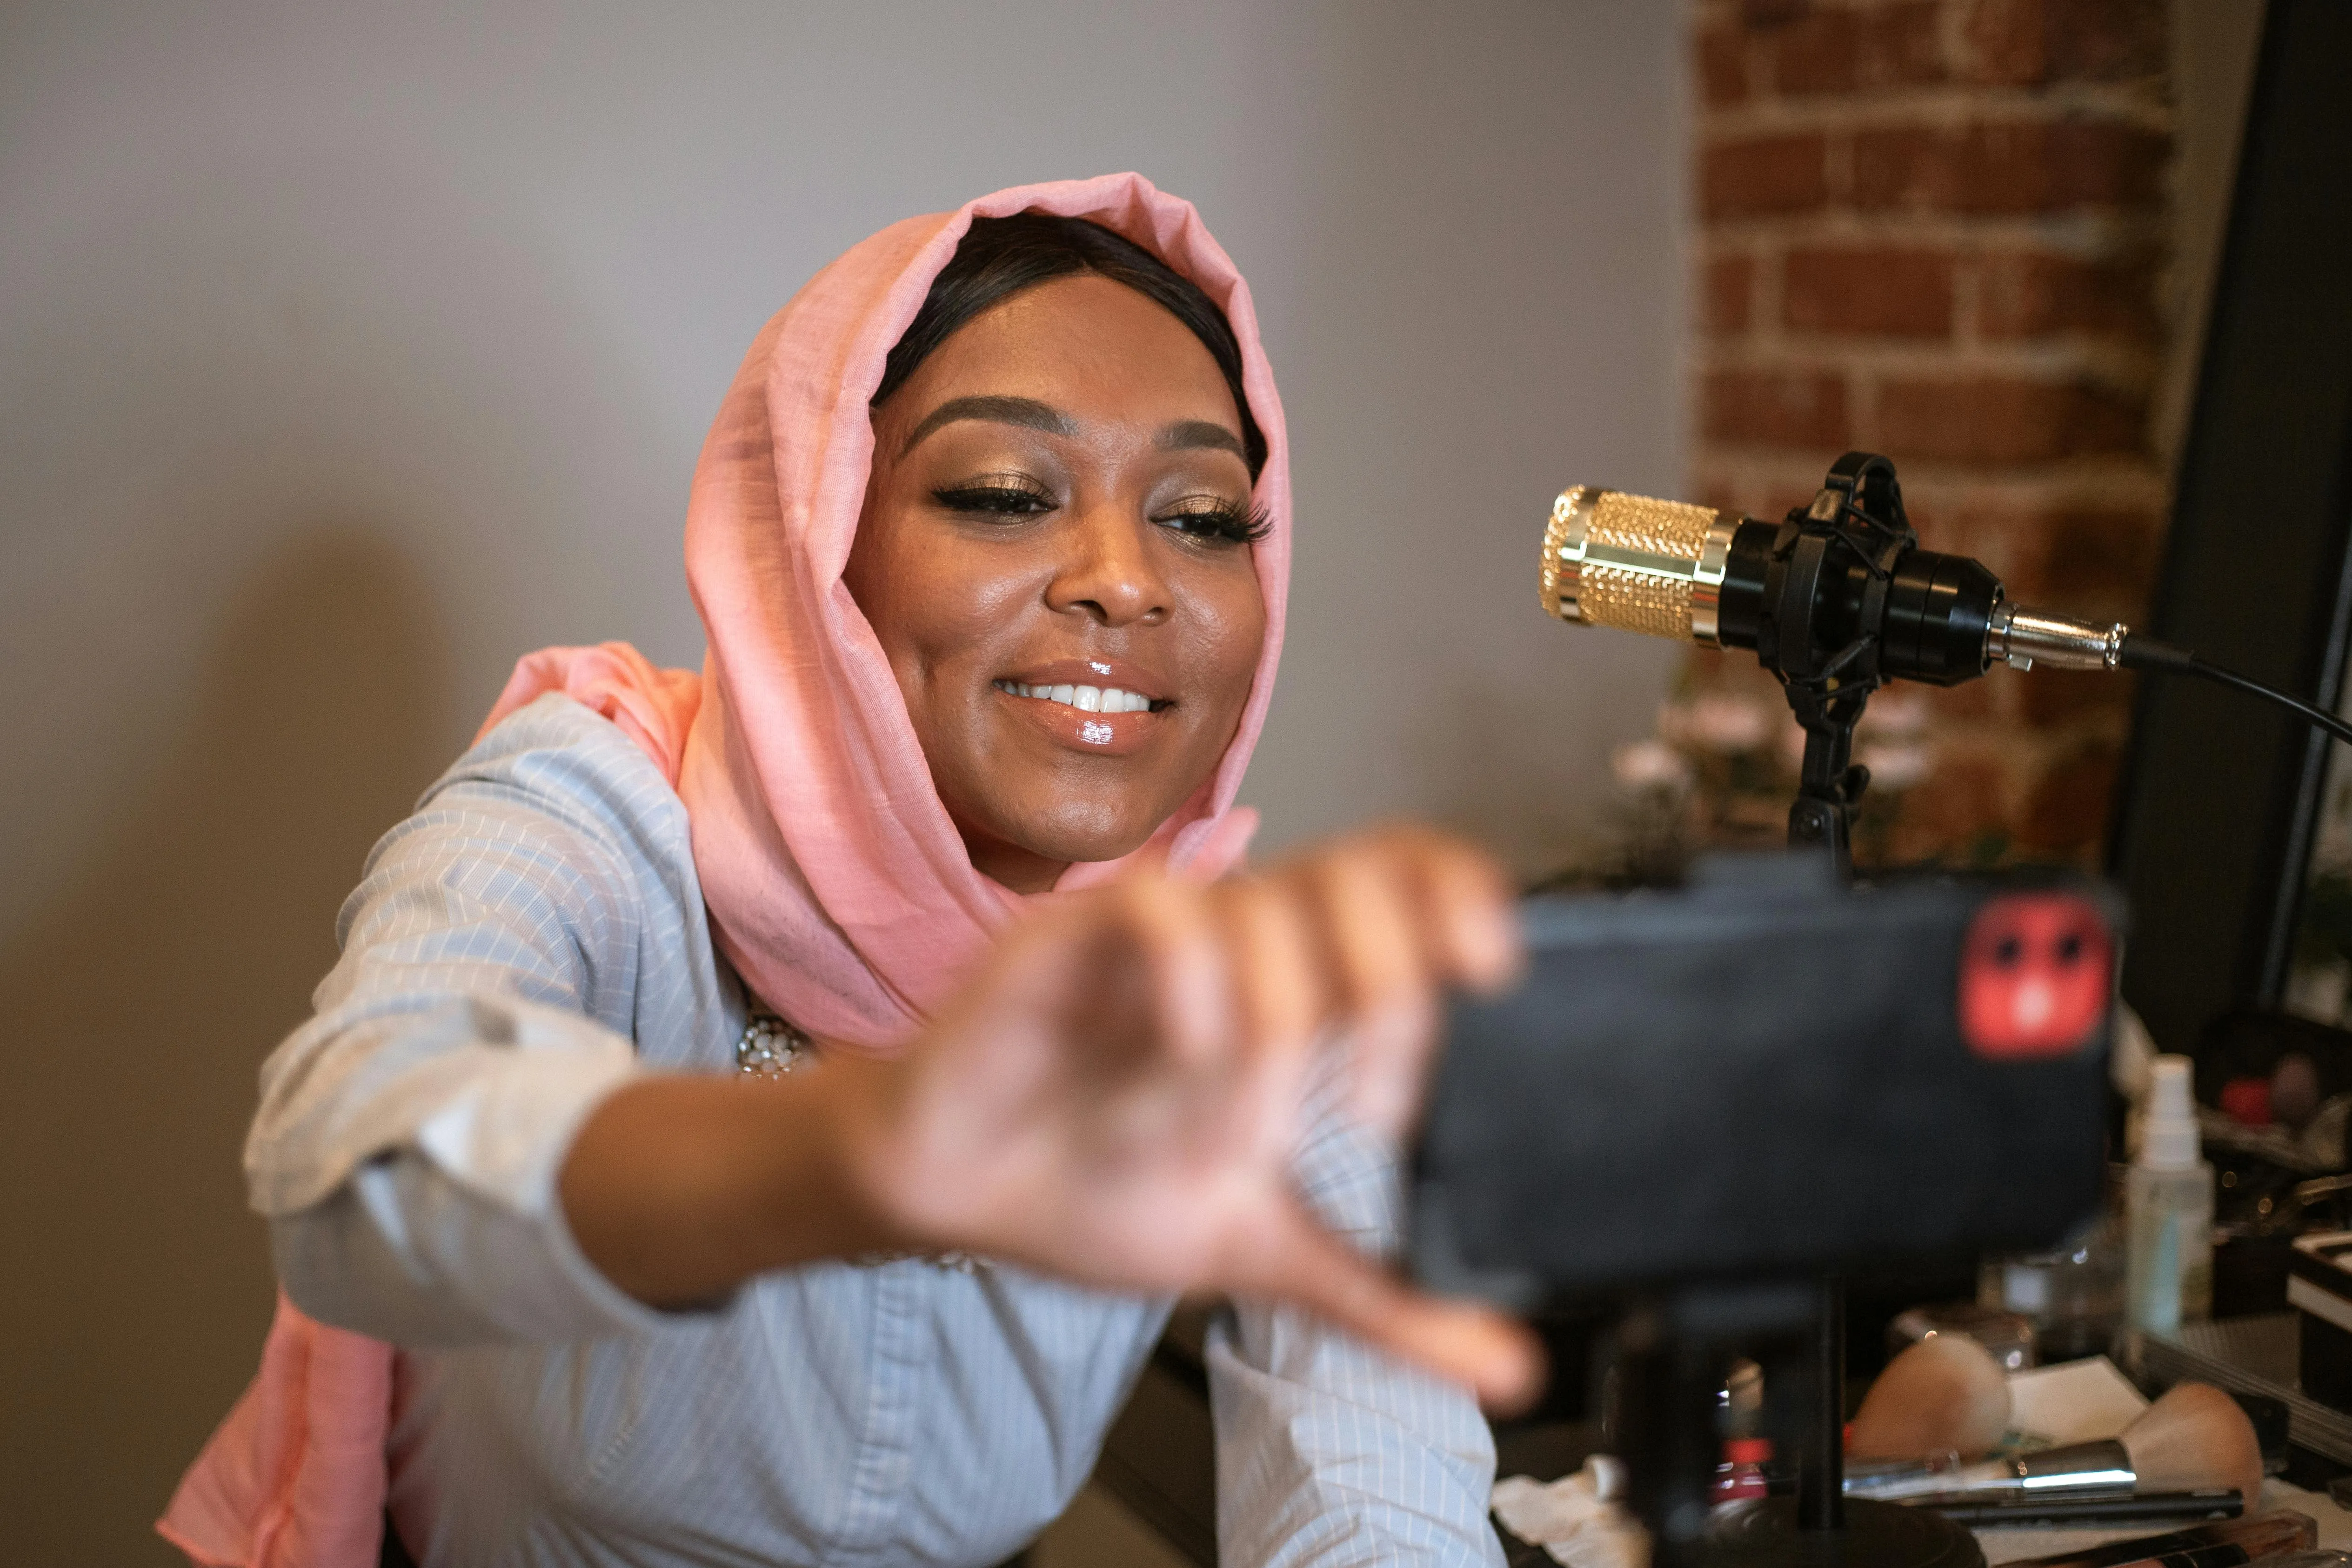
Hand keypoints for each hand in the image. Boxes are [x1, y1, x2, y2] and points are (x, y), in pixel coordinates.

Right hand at [829, 824, 1540, 1407]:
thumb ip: (1383, 1301)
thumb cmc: (1097, 1191)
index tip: (1498, 975)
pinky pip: (1164, 913)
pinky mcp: (1073, 936)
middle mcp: (1238, 938)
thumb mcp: (1264, 1253)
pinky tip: (1186, 1061)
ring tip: (1237, 1142)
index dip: (1463, 897)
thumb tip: (1511, 1370)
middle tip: (1376, 1108)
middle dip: (1394, 981)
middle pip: (1362, 871)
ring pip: (1267, 905)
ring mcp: (1157, 930)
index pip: (1404, 881)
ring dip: (1276, 1037)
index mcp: (1297, 984)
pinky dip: (1197, 989)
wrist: (957, 1196)